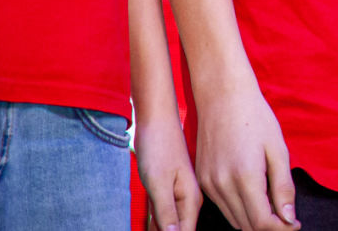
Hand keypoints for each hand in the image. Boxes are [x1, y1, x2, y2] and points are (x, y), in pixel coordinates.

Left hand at [137, 111, 200, 230]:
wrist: (156, 119)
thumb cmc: (158, 147)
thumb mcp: (159, 183)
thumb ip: (167, 213)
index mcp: (191, 200)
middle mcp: (187, 200)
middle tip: (149, 228)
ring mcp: (176, 196)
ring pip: (168, 225)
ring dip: (159, 230)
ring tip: (147, 227)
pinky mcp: (164, 191)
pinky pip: (160, 216)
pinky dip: (153, 224)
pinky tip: (146, 227)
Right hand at [194, 85, 298, 229]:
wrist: (222, 96)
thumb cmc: (255, 118)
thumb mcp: (277, 149)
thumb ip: (283, 187)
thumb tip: (288, 219)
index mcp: (245, 177)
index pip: (262, 222)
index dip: (281, 229)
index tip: (295, 224)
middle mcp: (222, 185)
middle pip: (247, 225)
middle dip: (269, 227)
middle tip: (287, 219)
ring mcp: (208, 184)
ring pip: (233, 219)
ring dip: (253, 222)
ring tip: (273, 209)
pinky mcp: (202, 180)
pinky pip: (222, 206)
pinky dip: (238, 210)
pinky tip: (253, 199)